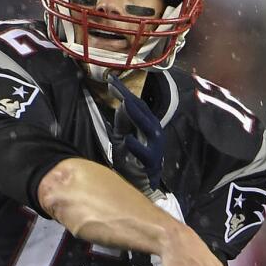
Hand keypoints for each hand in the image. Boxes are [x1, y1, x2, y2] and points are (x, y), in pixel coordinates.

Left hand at [107, 75, 163, 195]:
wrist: (141, 186)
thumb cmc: (132, 160)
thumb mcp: (123, 137)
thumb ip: (123, 122)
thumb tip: (121, 102)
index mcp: (147, 126)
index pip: (136, 105)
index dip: (123, 92)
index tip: (110, 80)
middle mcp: (154, 133)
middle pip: (143, 111)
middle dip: (129, 97)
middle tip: (115, 85)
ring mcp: (155, 148)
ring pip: (149, 128)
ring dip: (137, 115)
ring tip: (125, 103)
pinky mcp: (152, 164)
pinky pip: (146, 154)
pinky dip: (136, 147)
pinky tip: (126, 140)